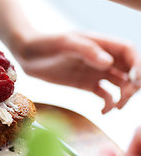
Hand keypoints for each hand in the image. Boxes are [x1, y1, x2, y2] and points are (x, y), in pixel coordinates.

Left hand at [13, 31, 139, 112]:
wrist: (26, 54)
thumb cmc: (45, 43)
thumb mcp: (65, 43)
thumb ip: (87, 50)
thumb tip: (109, 63)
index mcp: (101, 43)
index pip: (130, 51)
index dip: (138, 66)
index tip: (135, 80)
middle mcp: (102, 57)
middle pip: (131, 70)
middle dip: (134, 84)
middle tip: (124, 97)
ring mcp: (96, 71)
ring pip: (121, 84)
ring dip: (124, 96)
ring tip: (115, 107)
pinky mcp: (86, 83)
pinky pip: (106, 95)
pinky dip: (109, 104)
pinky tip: (103, 112)